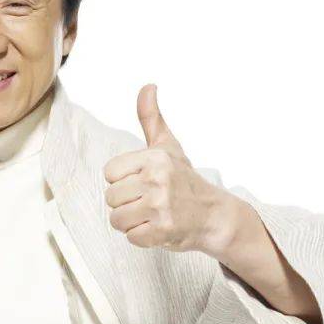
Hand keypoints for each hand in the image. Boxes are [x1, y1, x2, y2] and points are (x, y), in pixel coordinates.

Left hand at [104, 84, 230, 252]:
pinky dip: (142, 237)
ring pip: (117, 219)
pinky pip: (131, 237)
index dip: (122, 181)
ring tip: (151, 215)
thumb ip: (152, 119)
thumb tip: (147, 86)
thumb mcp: (168, 147)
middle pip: (110, 198)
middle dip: (126, 204)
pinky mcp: (162, 230)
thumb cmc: (185, 180)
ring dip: (132, 222)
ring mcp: (161, 206)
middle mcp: (158, 180)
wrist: (214, 215)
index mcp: (155, 158)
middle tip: (149, 201)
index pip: (109, 174)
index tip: (142, 182)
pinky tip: (158, 227)